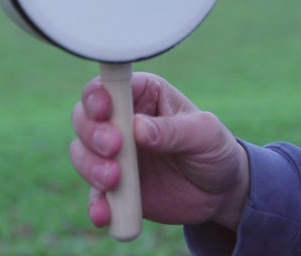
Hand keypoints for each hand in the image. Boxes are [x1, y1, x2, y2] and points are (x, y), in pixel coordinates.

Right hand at [70, 72, 248, 230]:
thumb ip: (173, 130)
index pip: (109, 85)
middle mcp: (122, 120)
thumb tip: (139, 128)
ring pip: (81, 151)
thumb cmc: (213, 149)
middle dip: (92, 132)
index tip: (105, 112)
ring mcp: (115, 154)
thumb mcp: (205, 133)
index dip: (98, 95)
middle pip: (84, 116)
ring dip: (90, 165)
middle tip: (115, 148)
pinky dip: (96, 203)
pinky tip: (104, 214)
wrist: (220, 192)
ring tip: (114, 180)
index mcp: (143, 94)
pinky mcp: (114, 186)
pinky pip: (95, 193)